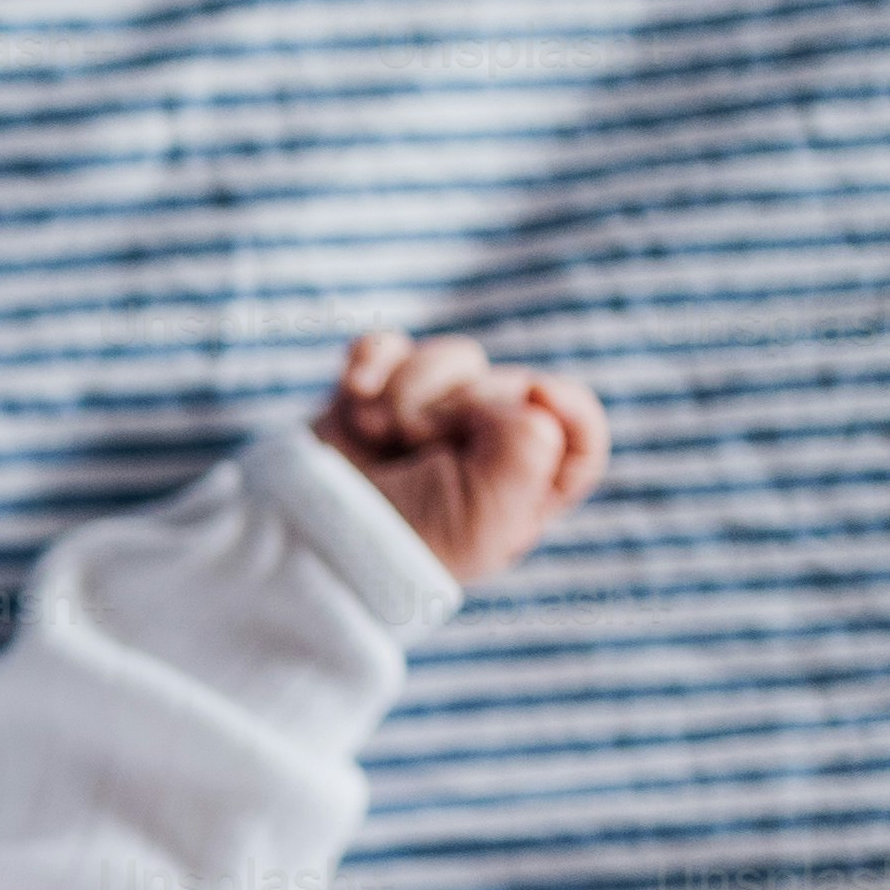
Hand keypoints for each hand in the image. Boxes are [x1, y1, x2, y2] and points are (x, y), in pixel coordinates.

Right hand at [314, 328, 610, 588]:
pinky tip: (353, 391)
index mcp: (525, 489)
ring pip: (454, 357)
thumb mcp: (492, 516)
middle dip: (461, 406)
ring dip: (409, 389)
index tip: (538, 396)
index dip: (568, 404)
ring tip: (377, 431)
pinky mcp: (376, 395)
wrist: (310, 540)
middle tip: (419, 444)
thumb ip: (530, 445)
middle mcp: (485, 450)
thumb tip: (524, 393)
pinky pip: (391, 347)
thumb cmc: (407, 542)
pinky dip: (371, 360)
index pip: (580, 432)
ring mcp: (429, 419)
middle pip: (510, 383)